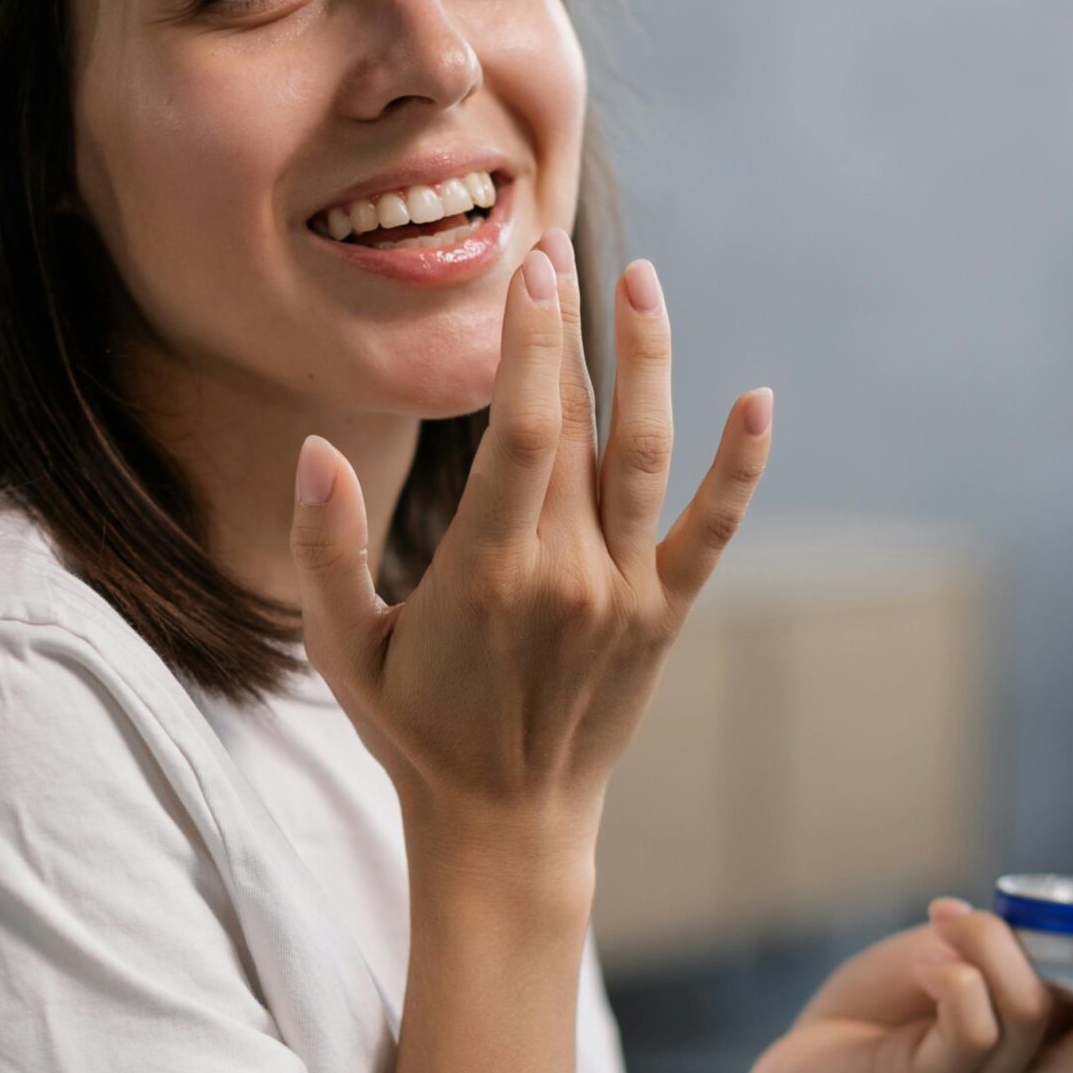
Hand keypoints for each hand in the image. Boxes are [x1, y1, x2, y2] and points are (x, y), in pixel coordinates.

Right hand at [288, 227, 772, 853]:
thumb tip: (312, 450)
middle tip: (554, 248)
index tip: (527, 271)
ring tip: (643, 281)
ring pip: (646, 457)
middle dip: (565, 331)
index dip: (528, 345)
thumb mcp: (342, 648)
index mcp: (486, 575)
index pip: (518, 434)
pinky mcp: (662, 617)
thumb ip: (323, 549)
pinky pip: (710, 530)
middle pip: (575, 427)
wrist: (506, 825)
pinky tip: (760, 399)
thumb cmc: (412, 731)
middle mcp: (565, 577)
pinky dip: (741, 468)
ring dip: (650, 363)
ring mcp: (622, 596)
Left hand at [748, 866, 1072, 1072]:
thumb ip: (1044, 926)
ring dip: (991, 941)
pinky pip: (971, 1028)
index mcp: (1057, 1047)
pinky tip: (923, 960)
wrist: (802, 1065)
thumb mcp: (975, 950)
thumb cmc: (892, 1006)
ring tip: (945, 917)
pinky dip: (955, 975)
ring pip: (1029, 1009)